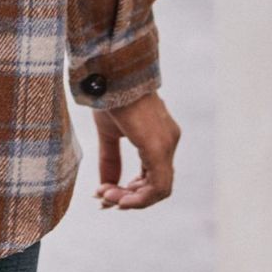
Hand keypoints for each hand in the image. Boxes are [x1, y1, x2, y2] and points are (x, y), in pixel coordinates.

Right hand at [92, 89, 180, 209]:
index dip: (130, 191)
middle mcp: (169, 142)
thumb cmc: (109, 95)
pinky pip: (158, 186)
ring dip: (131, 200)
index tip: (104, 194)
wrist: (110, 72)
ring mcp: (167, 144)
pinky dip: (138, 198)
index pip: (151, 176)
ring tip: (105, 197)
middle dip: (128, 197)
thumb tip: (106, 188)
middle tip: (103, 199)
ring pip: (159, 190)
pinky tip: (116, 198)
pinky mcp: (159, 147)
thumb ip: (111, 160)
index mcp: (159, 137)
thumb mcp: (109, 133)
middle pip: (155, 186)